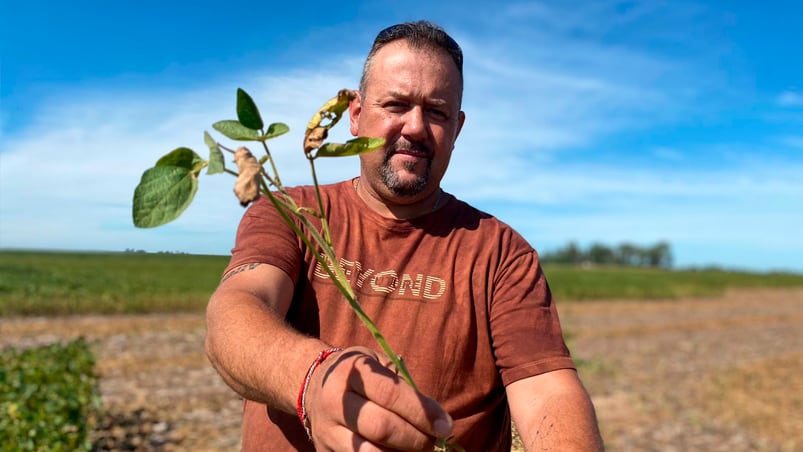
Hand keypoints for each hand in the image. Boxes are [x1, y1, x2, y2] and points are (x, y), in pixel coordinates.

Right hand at [304, 346, 452, 450]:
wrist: (312, 386)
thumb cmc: (357, 375)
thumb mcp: (377, 364)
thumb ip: (403, 387)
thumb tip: (436, 420)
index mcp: (352, 373)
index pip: (390, 393)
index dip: (421, 411)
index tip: (445, 425)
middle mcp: (335, 402)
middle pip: (381, 427)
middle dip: (416, 439)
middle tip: (435, 442)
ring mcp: (327, 431)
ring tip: (420, 451)